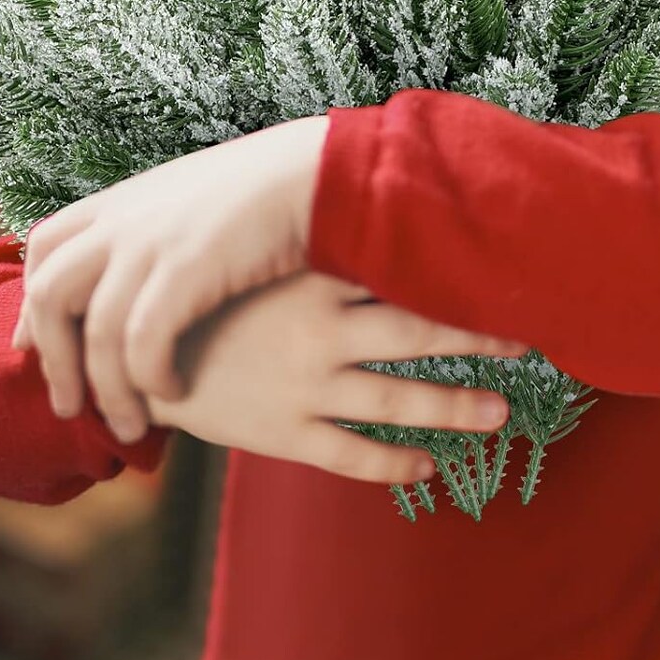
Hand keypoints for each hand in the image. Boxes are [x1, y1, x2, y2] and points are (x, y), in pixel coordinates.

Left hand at [12, 116, 328, 444]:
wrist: (319, 172)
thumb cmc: (272, 191)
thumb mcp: (196, 201)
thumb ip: (158, 229)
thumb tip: (141, 264)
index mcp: (124, 197)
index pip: (44, 248)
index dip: (31, 302)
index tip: (34, 346)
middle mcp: (125, 217)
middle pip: (50, 293)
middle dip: (53, 359)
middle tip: (69, 407)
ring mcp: (151, 241)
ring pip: (94, 332)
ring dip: (106, 390)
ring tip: (129, 427)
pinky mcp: (186, 269)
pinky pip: (142, 343)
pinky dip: (149, 378)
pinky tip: (174, 393)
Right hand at [144, 269, 532, 485]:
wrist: (131, 349)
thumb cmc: (200, 291)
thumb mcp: (251, 251)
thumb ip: (305, 235)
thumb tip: (358, 193)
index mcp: (312, 277)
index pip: (401, 271)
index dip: (455, 274)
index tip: (505, 272)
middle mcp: (319, 330)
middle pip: (417, 333)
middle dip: (476, 338)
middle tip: (527, 342)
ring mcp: (304, 385)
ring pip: (398, 401)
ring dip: (456, 407)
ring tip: (501, 413)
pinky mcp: (284, 433)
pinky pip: (353, 455)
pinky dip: (396, 463)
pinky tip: (429, 467)